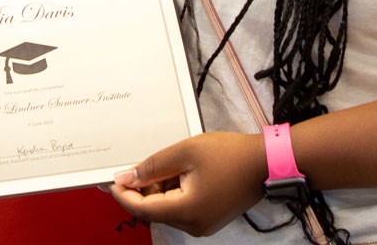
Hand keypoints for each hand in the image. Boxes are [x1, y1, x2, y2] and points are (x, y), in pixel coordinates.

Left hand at [109, 132, 263, 237]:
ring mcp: (202, 224)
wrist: (264, 162)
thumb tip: (127, 178)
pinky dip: (173, 190)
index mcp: (187, 211)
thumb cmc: (229, 154)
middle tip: (137, 164)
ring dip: (159, 188)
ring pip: (167, 208)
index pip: (143, 209)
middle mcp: (194, 225)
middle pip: (155, 210)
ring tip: (166, 161)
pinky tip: (177, 170)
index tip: (112, 180)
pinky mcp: (208, 218)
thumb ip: (153, 166)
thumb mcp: (185, 151)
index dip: (124, 195)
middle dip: (142, 189)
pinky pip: (181, 207)